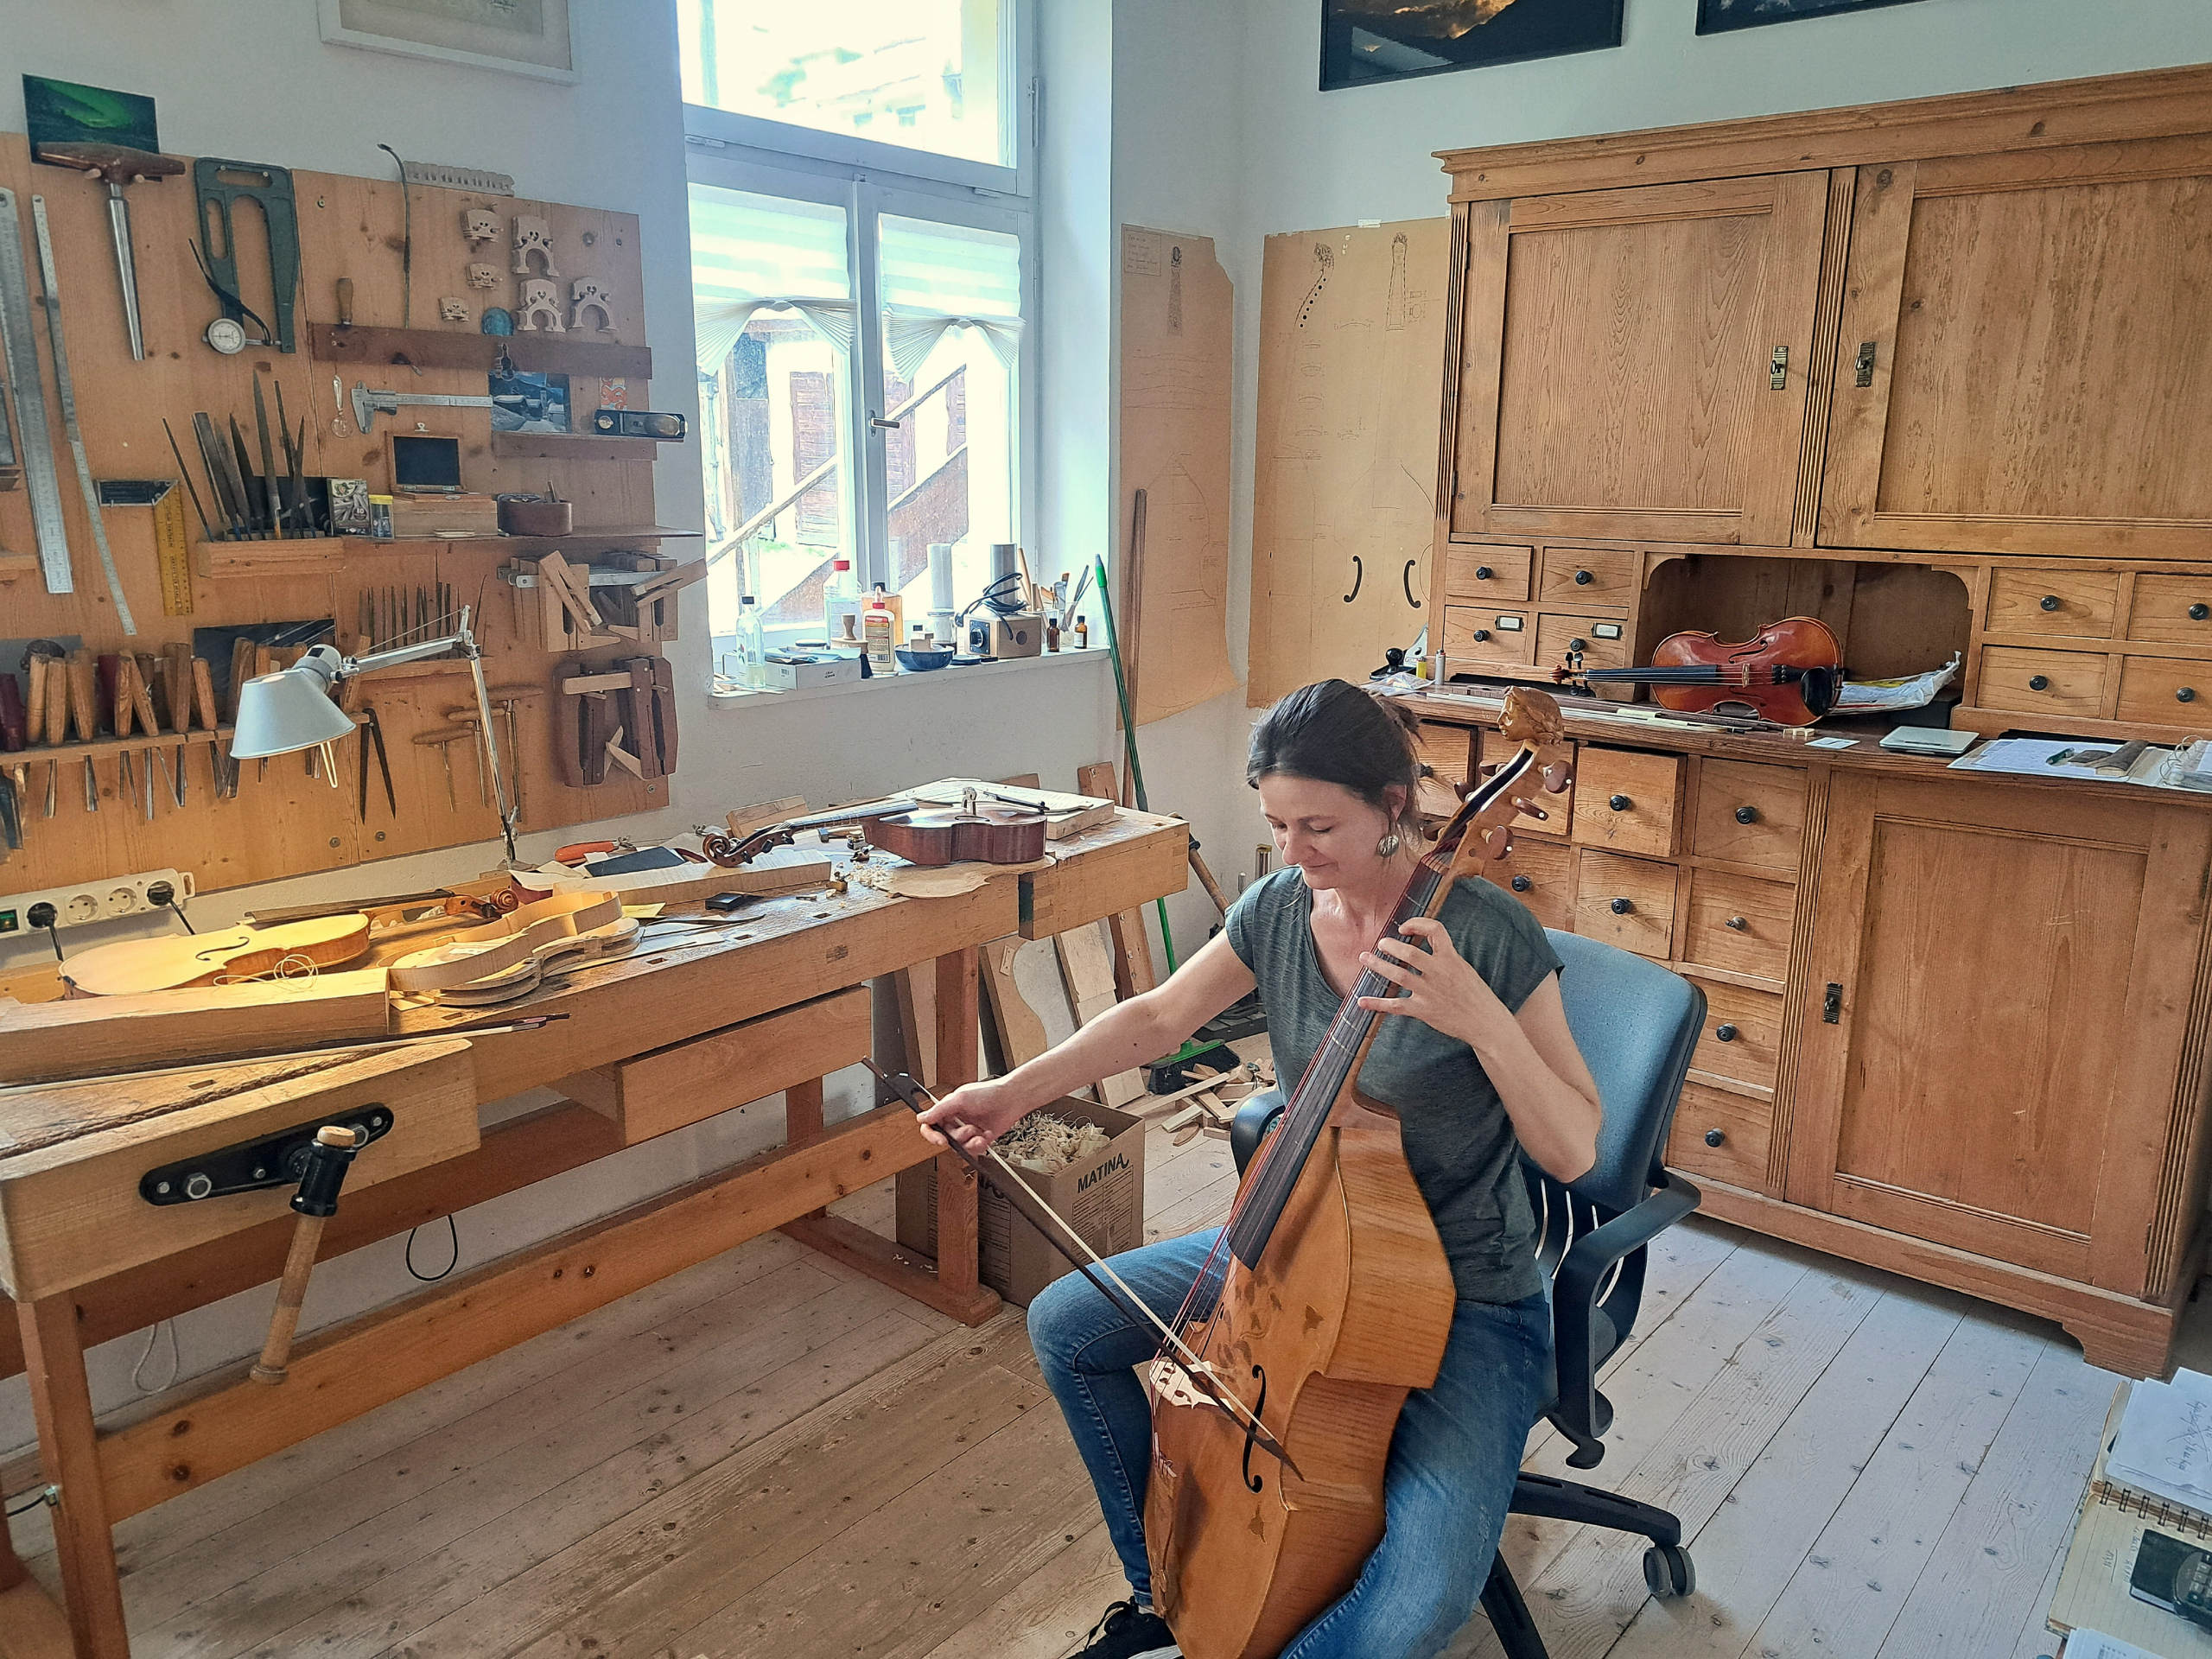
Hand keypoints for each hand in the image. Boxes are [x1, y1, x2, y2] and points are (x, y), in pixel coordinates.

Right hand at [916, 1077, 1030, 1155]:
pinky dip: (979, 1144)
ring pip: (960, 1146)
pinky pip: (973, 1149)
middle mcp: (956, 1120)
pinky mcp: (979, 1139)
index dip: (932, 1134)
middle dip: (958, 1136)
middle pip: (946, 1138)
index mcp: (948, 1109)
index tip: (941, 1140)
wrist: (1011, 1100)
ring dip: (970, 1141)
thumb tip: (922, 1118)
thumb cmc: (989, 1093)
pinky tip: (985, 1136)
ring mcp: (968, 1130)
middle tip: (968, 1130)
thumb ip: (939, 1110)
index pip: (931, 1124)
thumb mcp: (960, 1098)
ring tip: (979, 1132)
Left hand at [1356, 917, 1511, 1048]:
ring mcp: (1430, 992)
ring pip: (1399, 976)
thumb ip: (1444, 956)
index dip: (1417, 924)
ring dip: (1378, 966)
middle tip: (1381, 943)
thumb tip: (1425, 943)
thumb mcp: (1463, 968)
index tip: (1404, 928)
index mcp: (1451, 959)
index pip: (1435, 930)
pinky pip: (1396, 1006)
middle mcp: (1439, 973)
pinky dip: (1377, 1004)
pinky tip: (1362, 1001)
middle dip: (1391, 946)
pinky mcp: (1423, 1010)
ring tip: (1365, 958)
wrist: (1485, 1022)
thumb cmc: (1475, 994)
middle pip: (1410, 954)